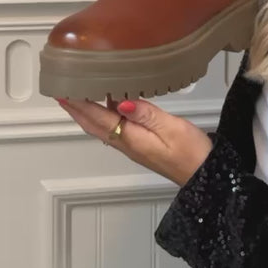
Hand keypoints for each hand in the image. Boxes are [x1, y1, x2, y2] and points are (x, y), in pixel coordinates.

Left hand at [57, 96, 213, 186]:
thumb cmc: (192, 152)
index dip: (81, 104)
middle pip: (95, 125)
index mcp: (131, 138)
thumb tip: (121, 102)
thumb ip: (146, 114)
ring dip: (88, 114)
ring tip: (79, 98)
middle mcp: (127, 144)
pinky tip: (109, 108)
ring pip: (103, 128)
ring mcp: (134, 147)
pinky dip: (104, 117)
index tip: (65, 91)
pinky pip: (115, 130)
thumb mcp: (172, 128)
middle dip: (78, 110)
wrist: (205, 176)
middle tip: (63, 93)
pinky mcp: (142, 147)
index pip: (100, 117)